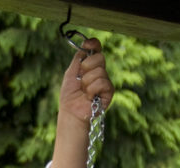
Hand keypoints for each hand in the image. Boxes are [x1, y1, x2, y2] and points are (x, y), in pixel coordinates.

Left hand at [49, 38, 113, 167]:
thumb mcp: (71, 73)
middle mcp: (100, 72)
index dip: (94, 44)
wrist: (71, 112)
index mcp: (91, 66)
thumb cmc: (69, 96)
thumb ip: (78, 58)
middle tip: (80, 80)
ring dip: (87, 82)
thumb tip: (87, 43)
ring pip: (99, 70)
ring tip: (84, 91)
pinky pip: (102, 82)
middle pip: (99, 57)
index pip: (97, 49)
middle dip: (86, 67)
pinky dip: (92, 89)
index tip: (88, 44)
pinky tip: (90, 96)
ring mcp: (105, 81)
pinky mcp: (109, 91)